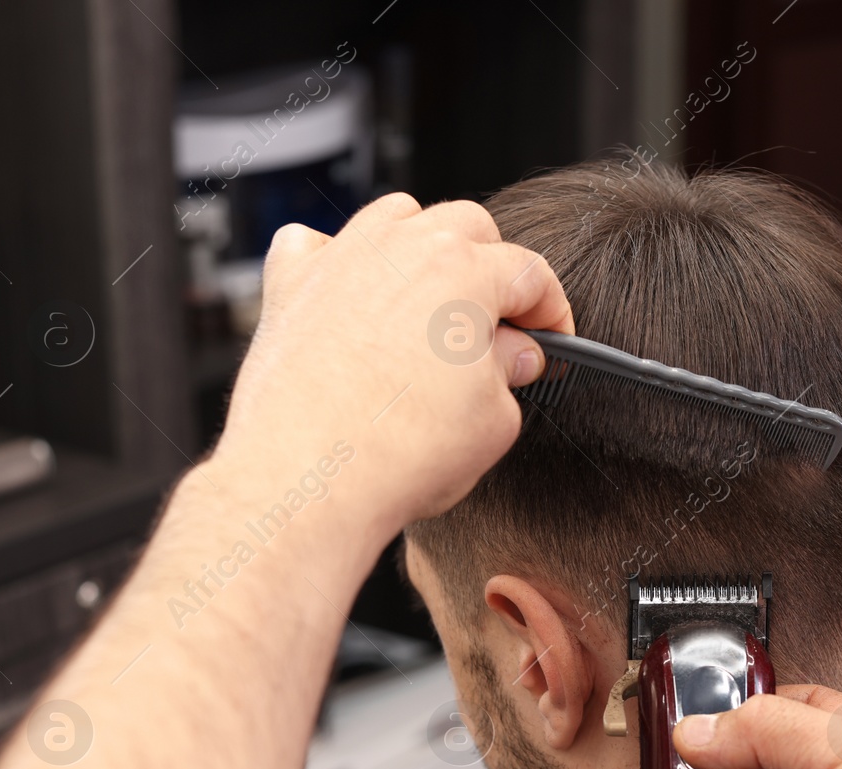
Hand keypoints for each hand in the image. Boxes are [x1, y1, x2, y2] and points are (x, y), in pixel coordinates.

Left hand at [209, 194, 574, 546]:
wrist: (306, 477)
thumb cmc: (398, 453)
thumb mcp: (493, 421)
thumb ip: (511, 373)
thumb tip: (512, 356)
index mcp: (464, 271)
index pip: (530, 272)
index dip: (551, 310)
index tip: (550, 339)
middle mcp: (401, 248)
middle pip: (465, 227)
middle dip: (492, 267)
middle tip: (497, 323)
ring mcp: (341, 259)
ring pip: (395, 218)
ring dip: (421, 247)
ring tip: (429, 299)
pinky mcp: (291, 286)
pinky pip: (315, 244)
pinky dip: (339, 260)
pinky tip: (350, 295)